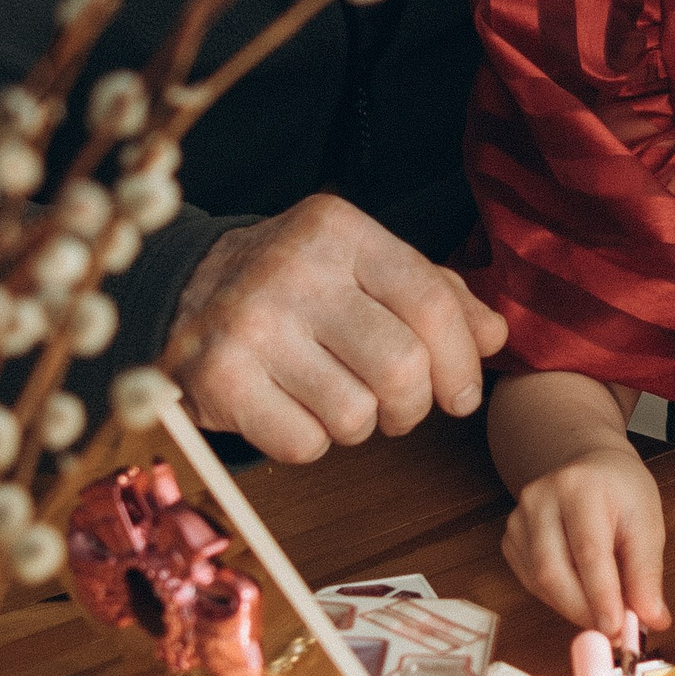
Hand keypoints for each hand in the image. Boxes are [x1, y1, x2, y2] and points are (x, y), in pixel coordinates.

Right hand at [166, 194, 507, 461]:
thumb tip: (494, 336)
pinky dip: (310, 442)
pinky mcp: (219, 380)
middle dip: (413, 406)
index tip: (461, 393)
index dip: (461, 361)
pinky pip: (305, 444)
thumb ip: (435, 295)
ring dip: (359, 425)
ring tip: (335, 399)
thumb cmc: (295, 287)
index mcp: (338, 231)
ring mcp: (250, 325)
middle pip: (402, 367)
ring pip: (355, 414)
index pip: (431, 302)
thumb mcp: (362, 266)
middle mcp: (292, 270)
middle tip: (398, 408)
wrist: (180, 294)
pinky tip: (292, 410)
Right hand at [502, 443, 666, 643]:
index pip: (588, 551)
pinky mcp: (510, 538)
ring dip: (573, 608)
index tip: (617, 629)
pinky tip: (579, 595)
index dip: (602, 596)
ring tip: (602, 614)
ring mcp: (519, 518)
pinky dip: (558, 598)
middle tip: (612, 633)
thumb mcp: (647, 524)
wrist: (589, 466)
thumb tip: (651, 620)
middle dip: (584, 610)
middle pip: (554, 571)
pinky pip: (531, 582)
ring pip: (540, 582)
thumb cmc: (622, 493)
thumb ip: (647, 574)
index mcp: (582, 488)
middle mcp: (541, 499)